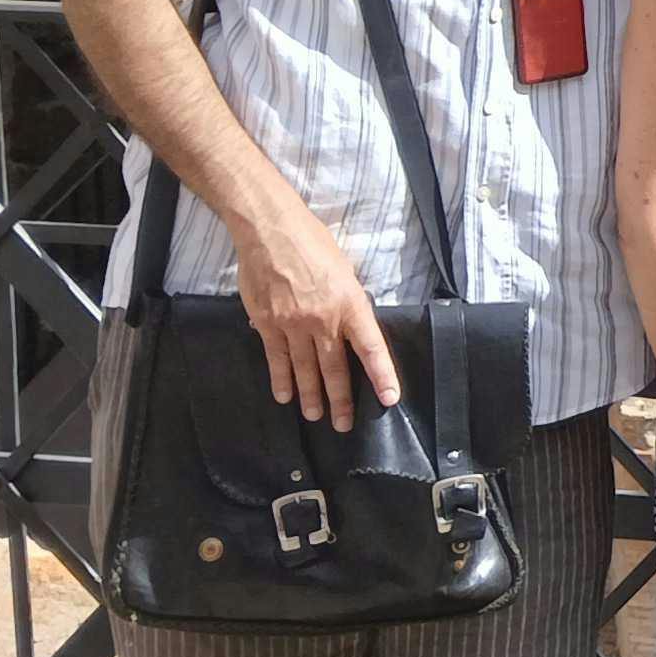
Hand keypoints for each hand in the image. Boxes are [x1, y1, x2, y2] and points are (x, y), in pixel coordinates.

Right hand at [228, 205, 398, 433]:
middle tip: (342, 425)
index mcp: (351, 304)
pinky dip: (281, 379)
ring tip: (315, 416)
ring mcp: (293, 325)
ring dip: (310, 396)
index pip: (371, 348)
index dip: (382, 375)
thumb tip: (350, 323)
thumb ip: (349, 300)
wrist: (271, 231)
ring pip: (304, 370)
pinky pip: (276, 359)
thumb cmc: (312, 243)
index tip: (389, 398)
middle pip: (335, 368)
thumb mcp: (345, 269)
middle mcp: (323, 320)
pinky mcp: (267, 324)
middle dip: (340, 400)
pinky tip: (284, 395)